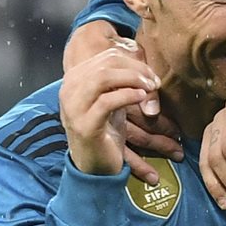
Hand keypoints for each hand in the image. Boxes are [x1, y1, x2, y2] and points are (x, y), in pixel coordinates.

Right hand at [58, 39, 159, 176]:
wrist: (93, 167)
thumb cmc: (106, 132)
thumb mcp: (112, 103)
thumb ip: (120, 83)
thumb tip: (145, 68)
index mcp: (75, 81)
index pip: (106, 57)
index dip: (135, 62)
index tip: (153, 75)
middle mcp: (69, 90)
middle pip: (106, 63)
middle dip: (136, 69)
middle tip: (155, 82)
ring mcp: (74, 107)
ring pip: (102, 77)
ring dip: (133, 79)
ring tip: (150, 88)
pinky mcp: (85, 125)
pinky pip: (107, 101)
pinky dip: (128, 95)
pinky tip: (141, 98)